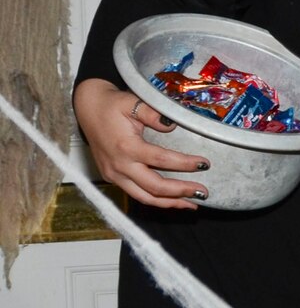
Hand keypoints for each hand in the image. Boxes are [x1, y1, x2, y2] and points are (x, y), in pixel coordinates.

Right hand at [73, 78, 208, 208]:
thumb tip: (172, 125)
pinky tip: (172, 200)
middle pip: (154, 187)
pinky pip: (136, 194)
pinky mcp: (112, 177)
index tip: (204, 164)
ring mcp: (113, 174)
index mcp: (126, 147)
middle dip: (181, 192)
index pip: (161, 160)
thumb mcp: (132, 102)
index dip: (185, 164)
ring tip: (192, 204)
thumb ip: (153, 114)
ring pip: (144, 197)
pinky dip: (155, 199)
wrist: (87, 109)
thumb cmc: (112, 105)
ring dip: (169, 203)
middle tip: (203, 192)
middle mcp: (119, 165)